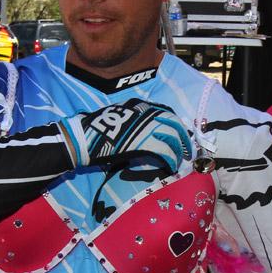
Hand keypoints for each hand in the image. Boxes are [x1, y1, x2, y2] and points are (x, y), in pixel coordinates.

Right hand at [61, 99, 192, 177]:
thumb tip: (148, 129)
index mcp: (141, 106)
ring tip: (177, 162)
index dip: (177, 126)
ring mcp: (146, 127)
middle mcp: (147, 113)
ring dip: (178, 152)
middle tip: (186, 151)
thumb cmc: (98, 128)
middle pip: (174, 125)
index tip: (181, 135)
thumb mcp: (119, 114)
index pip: (168, 113)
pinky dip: (170, 160)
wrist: (85, 137)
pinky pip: (164, 152)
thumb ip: (135, 118)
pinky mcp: (144, 143)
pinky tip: (170, 167)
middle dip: (183, 139)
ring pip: (172, 139)